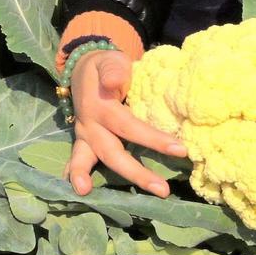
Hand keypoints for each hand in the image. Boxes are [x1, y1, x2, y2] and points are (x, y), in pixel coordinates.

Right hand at [64, 48, 186, 196]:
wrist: (83, 69)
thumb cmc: (106, 67)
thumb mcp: (111, 61)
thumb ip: (113, 70)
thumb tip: (114, 82)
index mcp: (101, 107)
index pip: (130, 127)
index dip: (154, 139)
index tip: (180, 150)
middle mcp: (90, 125)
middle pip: (112, 153)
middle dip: (136, 173)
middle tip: (162, 190)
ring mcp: (84, 135)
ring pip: (85, 158)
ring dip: (85, 176)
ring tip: (86, 193)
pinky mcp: (82, 142)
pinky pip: (76, 159)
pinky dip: (74, 175)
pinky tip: (80, 193)